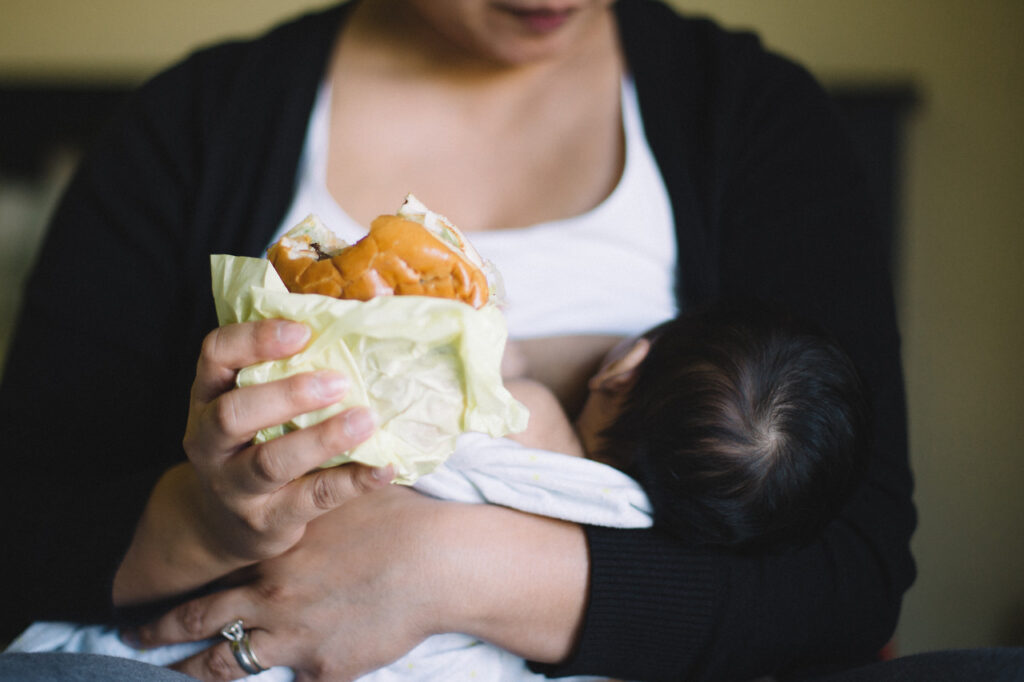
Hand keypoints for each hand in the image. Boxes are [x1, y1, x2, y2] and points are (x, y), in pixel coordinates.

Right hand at [114, 319, 389, 604]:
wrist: (220, 525)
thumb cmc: (251, 444)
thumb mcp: (249, 404)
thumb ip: (281, 371)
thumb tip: (353, 327)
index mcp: (207, 397)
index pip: (215, 355)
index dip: (254, 339)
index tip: (302, 331)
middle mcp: (210, 441)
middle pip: (233, 413)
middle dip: (288, 395)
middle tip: (339, 382)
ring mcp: (233, 486)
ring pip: (271, 462)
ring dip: (322, 439)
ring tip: (366, 421)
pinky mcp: (266, 521)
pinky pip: (312, 499)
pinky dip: (353, 482)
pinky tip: (384, 467)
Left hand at [137, 486, 442, 681]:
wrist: (436, 563)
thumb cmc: (395, 520)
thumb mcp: (342, 498)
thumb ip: (312, 495)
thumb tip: (302, 473)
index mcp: (271, 555)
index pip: (208, 576)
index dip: (173, 590)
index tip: (143, 599)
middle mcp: (271, 600)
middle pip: (198, 622)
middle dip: (159, 633)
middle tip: (131, 638)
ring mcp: (295, 640)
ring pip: (228, 663)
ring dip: (193, 672)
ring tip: (173, 677)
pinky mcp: (326, 669)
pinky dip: (286, 680)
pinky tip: (282, 678)